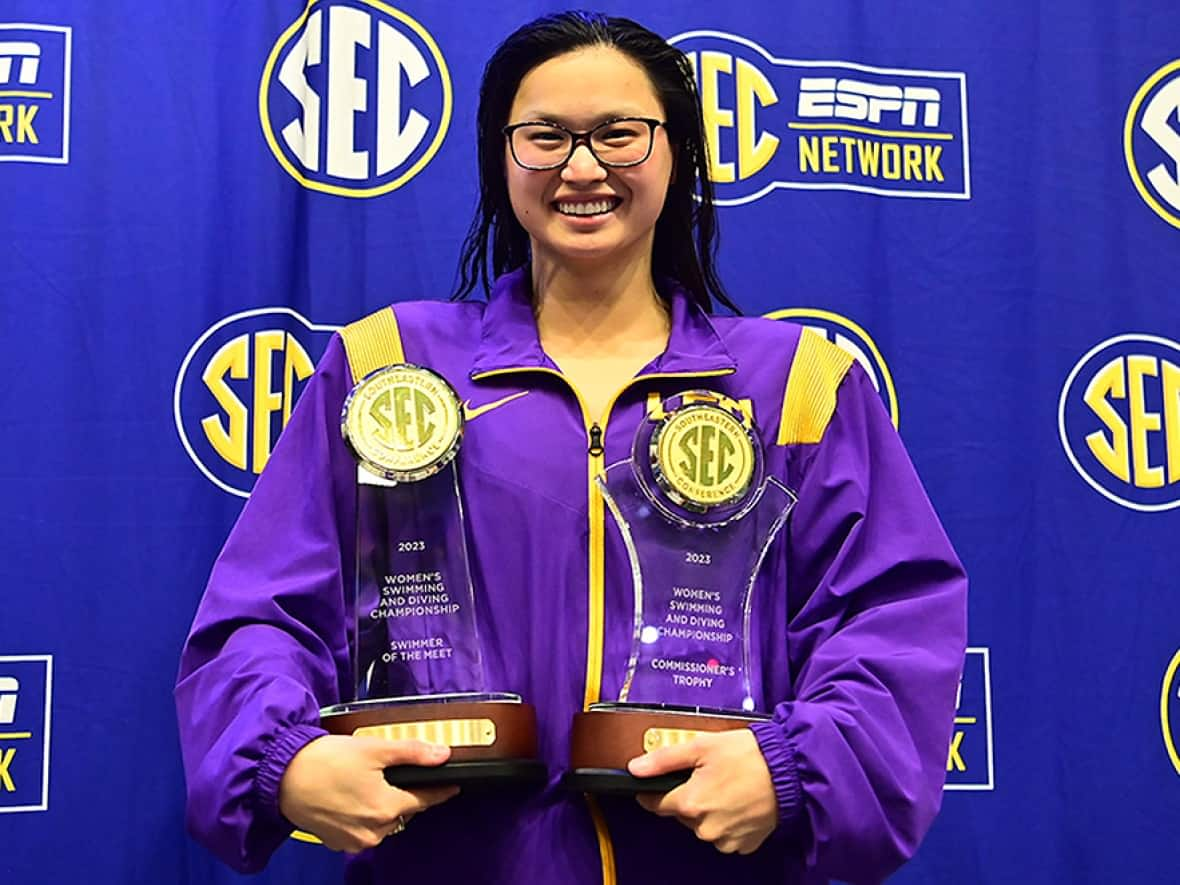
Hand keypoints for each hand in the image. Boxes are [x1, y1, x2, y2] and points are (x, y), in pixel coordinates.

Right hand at [278, 735, 458, 852]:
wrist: (281, 776)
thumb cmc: (325, 761)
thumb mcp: (375, 749)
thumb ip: (413, 753)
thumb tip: (443, 755)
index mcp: (386, 809)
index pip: (425, 800)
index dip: (439, 790)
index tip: (452, 786)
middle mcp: (373, 832)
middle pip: (402, 810)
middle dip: (402, 792)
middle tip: (388, 771)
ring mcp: (354, 840)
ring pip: (383, 821)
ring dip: (381, 804)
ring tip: (365, 781)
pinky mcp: (337, 842)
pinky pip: (362, 828)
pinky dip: (362, 814)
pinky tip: (351, 795)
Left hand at [628, 728, 777, 854]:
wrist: (791, 771)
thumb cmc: (749, 755)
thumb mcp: (701, 746)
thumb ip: (664, 759)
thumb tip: (635, 768)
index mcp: (690, 804)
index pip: (655, 803)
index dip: (654, 790)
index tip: (663, 781)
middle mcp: (705, 828)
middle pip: (682, 813)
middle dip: (690, 795)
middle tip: (709, 774)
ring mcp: (725, 839)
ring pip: (704, 825)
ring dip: (710, 808)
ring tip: (729, 785)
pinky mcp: (744, 844)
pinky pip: (726, 834)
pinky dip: (728, 820)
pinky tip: (740, 801)